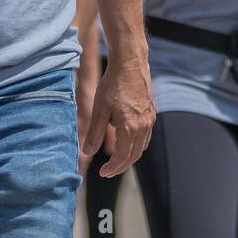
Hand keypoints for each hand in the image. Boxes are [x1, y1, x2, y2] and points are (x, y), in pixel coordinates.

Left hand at [79, 53, 152, 178]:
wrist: (130, 64)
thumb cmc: (113, 85)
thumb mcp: (99, 109)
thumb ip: (94, 133)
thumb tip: (86, 153)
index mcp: (131, 128)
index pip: (123, 157)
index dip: (113, 168)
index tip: (102, 173)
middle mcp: (144, 126)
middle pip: (134, 155)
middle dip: (121, 166)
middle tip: (108, 171)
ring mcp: (150, 119)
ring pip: (142, 147)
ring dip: (130, 157)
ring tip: (117, 160)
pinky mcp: (151, 112)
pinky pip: (146, 136)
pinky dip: (137, 145)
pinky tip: (128, 142)